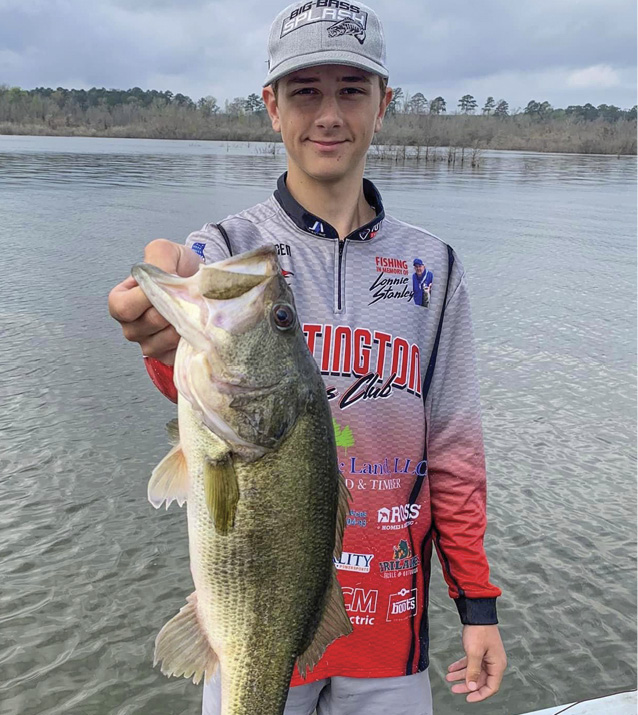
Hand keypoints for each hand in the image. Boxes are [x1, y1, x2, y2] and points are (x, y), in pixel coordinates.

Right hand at [108, 239, 201, 364]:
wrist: (198, 281)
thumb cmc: (176, 266)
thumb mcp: (164, 251)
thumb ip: (158, 258)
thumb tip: (161, 281)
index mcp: (120, 301)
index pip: (125, 307)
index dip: (147, 297)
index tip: (168, 285)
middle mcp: (130, 326)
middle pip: (148, 324)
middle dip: (171, 309)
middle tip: (186, 297)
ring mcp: (147, 343)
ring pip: (163, 340)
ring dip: (182, 324)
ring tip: (192, 310)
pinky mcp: (166, 356)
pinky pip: (175, 354)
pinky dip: (188, 340)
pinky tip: (194, 327)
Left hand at [445, 624, 506, 702]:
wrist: (477, 612)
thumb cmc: (479, 630)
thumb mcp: (474, 652)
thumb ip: (472, 671)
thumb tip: (471, 687)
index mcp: (497, 665)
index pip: (491, 687)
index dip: (479, 694)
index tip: (468, 698)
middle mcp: (494, 662)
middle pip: (480, 680)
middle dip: (466, 685)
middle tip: (454, 688)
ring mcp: (487, 656)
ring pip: (474, 671)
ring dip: (461, 675)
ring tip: (449, 677)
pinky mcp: (480, 650)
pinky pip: (471, 662)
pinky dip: (461, 665)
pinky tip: (452, 668)